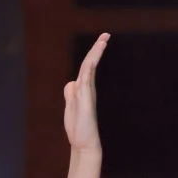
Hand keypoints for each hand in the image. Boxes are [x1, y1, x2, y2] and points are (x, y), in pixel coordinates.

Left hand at [64, 33, 107, 151]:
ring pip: (89, 68)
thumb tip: (71, 83)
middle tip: (106, 35)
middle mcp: (87, 88)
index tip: (102, 41)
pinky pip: (86, 79)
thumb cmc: (79, 128)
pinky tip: (93, 59)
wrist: (84, 143)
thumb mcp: (71, 107)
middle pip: (91, 63)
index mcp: (83, 89)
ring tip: (103, 40)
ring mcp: (86, 93)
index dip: (93, 53)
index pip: (88, 66)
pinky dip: (89, 67)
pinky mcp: (85, 99)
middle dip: (97, 48)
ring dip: (95, 54)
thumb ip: (71, 94)